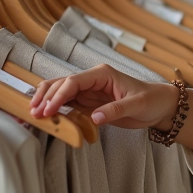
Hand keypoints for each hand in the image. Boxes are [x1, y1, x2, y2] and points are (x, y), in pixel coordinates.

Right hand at [29, 64, 177, 129]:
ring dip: (46, 102)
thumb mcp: (136, 105)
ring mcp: (87, 91)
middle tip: (34, 114)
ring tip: (33, 116)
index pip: (73, 82)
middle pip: (60, 84)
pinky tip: (45, 118)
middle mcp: (91, 80)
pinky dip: (54, 110)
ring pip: (59, 93)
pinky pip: (66, 105)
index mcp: (102, 74)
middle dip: (45, 97)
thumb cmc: (151, 100)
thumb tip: (94, 117)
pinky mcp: (87, 103)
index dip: (58, 95)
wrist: (160, 106)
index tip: (48, 110)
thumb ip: (115, 110)